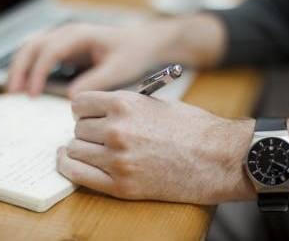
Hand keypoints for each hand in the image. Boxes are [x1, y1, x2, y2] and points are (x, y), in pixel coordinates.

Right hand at [6, 21, 182, 96]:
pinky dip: (28, 67)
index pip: (50, 51)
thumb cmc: (132, 54)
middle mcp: (68, 33)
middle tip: (13, 93)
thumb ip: (95, 82)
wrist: (142, 43)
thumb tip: (71, 98)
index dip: (37, 72)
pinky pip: (39, 54)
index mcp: (80, 35)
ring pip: (31, 48)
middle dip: (19, 68)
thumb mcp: (118, 70)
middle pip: (33, 45)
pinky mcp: (64, 48)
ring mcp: (64, 38)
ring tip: (13, 91)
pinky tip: (25, 85)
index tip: (32, 94)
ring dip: (19, 67)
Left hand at [57, 90, 254, 204]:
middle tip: (99, 135)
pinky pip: (78, 175)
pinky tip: (69, 161)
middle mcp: (117, 130)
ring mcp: (118, 159)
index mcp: (125, 104)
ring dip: (81, 149)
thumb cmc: (192, 128)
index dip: (83, 110)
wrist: (219, 158)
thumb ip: (122, 106)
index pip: (79, 103)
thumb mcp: (155, 103)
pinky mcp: (122, 186)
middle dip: (86, 130)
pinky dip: (69, 167)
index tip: (88, 115)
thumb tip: (96, 111)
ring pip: (74, 150)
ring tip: (94, 149)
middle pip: (77, 128)